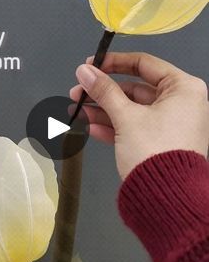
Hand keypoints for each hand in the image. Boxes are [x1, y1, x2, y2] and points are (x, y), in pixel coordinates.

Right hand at [70, 52, 208, 179]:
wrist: (166, 199)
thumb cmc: (156, 152)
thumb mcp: (125, 117)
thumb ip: (104, 91)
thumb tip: (85, 72)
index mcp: (183, 88)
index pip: (144, 64)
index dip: (114, 62)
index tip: (91, 65)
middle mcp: (181, 103)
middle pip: (135, 89)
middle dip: (102, 92)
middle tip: (78, 92)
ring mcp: (171, 124)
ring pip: (132, 110)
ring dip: (103, 110)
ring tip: (77, 111)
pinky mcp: (161, 143)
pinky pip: (135, 128)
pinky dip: (113, 127)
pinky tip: (90, 127)